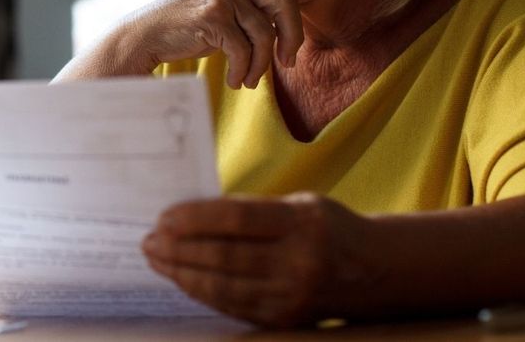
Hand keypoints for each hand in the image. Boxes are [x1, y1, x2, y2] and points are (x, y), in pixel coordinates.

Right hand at [55, 0, 327, 86]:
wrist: (146, 34)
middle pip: (285, 4)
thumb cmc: (187, 27)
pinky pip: (245, 50)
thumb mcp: (221, 9)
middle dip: (293, 38)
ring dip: (260, 66)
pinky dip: (243, 71)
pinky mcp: (214, 17)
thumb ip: (250, 9)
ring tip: (249, 80)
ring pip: (265, 35)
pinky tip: (234, 81)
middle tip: (289, 62)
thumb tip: (288, 32)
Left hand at [141, 193, 378, 327]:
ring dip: (182, 273)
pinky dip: (202, 292)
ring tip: (156, 259)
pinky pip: (233, 305)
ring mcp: (292, 296)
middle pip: (225, 256)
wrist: (376, 271)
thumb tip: (189, 216)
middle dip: (179, 249)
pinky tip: (181, 279)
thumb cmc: (326, 227)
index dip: (195, 218)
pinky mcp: (285, 320)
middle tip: (148, 240)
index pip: (237, 218)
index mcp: (302, 223)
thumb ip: (251, 210)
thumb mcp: (298, 205)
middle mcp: (299, 262)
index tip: (164, 217)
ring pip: (224, 286)